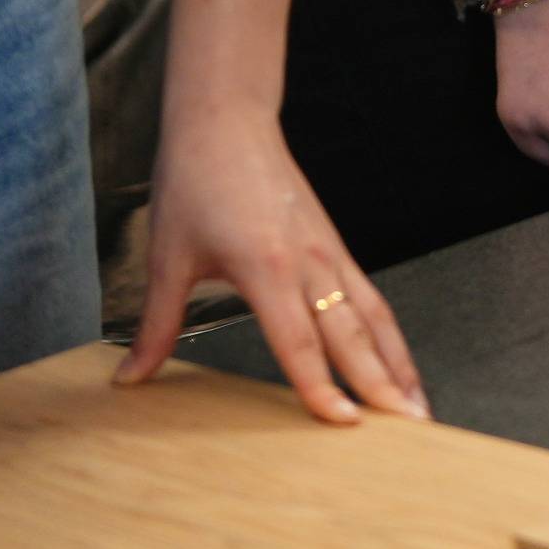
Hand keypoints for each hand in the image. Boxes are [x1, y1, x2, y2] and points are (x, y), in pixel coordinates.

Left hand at [128, 100, 421, 422]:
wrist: (226, 121)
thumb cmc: (195, 181)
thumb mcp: (168, 257)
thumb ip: (156, 326)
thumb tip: (129, 378)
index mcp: (265, 267)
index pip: (298, 342)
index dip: (321, 385)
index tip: (344, 422)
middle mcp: (308, 262)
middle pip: (353, 335)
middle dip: (382, 384)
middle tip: (411, 428)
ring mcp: (329, 251)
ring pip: (375, 317)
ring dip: (399, 364)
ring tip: (418, 406)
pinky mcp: (335, 244)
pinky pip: (371, 296)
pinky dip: (390, 335)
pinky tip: (398, 361)